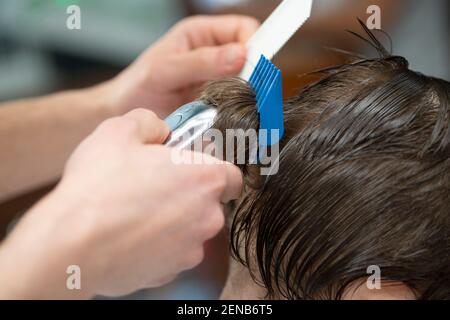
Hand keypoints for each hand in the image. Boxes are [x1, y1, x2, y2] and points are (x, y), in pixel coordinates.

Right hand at [0, 109, 241, 298]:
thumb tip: (160, 130)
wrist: (70, 244)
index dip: (212, 170)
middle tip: (154, 186)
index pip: (232, 176)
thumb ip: (150, 122)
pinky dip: (157, 244)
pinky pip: (171, 253)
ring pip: (190, 229)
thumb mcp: (120, 130)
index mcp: (205, 179)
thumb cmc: (99, 186)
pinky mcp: (170, 273)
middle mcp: (208, 217)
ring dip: (172, 220)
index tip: (190, 169)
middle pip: (209, 203)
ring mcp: (190, 250)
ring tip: (136, 212)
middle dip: (187, 194)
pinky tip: (129, 235)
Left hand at [105, 15, 258, 117]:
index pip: (243, 29)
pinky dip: (237, 108)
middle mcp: (212, 53)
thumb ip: (200, 62)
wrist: (124, 115)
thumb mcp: (164, 70)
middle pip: (250, 56)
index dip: (253, 45)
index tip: (252, 67)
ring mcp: (216, 78)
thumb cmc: (137, 87)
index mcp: (200, 33)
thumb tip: (241, 55)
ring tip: (230, 105)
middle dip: (252, 72)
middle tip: (243, 91)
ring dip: (245, 93)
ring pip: (247, 80)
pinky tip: (227, 115)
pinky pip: (237, 101)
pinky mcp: (216, 101)